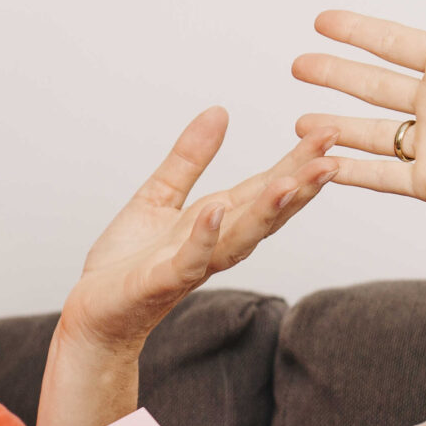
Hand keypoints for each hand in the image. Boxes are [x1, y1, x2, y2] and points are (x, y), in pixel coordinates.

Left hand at [56, 108, 331, 355]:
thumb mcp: (160, 196)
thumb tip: (220, 112)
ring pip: (237, 240)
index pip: (264, 189)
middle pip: (264, 214)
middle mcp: (213, 245)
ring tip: (289, 184)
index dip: (296, 164)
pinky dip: (202, 237)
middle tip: (331, 157)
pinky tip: (215, 210)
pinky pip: (187, 260)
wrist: (94, 313)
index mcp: (216, 222)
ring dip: (264, 213)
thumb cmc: (128, 262)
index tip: (327, 135)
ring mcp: (190, 266)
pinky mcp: (160, 282)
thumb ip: (190, 158)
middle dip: (298, 187)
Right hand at [292, 0, 425, 215]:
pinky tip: (322, 164)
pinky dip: (351, 172)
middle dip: (335, 74)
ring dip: (335, 127)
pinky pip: (383, 176)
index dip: (357, 32)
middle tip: (299, 65)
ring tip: (299, 124)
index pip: (393, 43)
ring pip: (372, 133)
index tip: (322, 21)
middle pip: (374, 86)